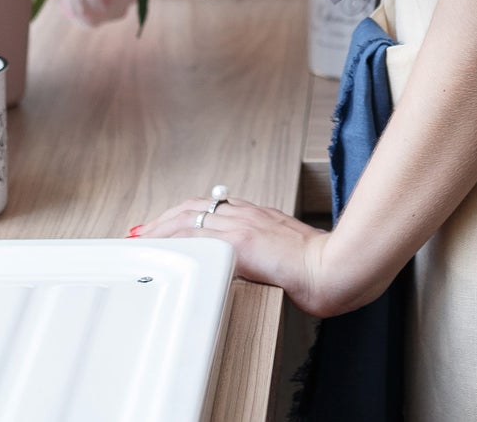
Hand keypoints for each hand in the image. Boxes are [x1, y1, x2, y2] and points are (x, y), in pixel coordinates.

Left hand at [127, 195, 352, 317]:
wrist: (335, 268)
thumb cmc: (321, 266)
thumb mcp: (291, 252)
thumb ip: (271, 252)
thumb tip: (260, 267)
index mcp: (259, 217)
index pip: (214, 208)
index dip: (187, 215)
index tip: (169, 225)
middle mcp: (247, 215)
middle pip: (194, 208)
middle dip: (165, 219)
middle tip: (142, 231)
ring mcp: (242, 226)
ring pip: (189, 218)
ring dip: (161, 229)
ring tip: (141, 240)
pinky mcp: (239, 243)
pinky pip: (196, 237)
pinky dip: (173, 241)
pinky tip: (159, 249)